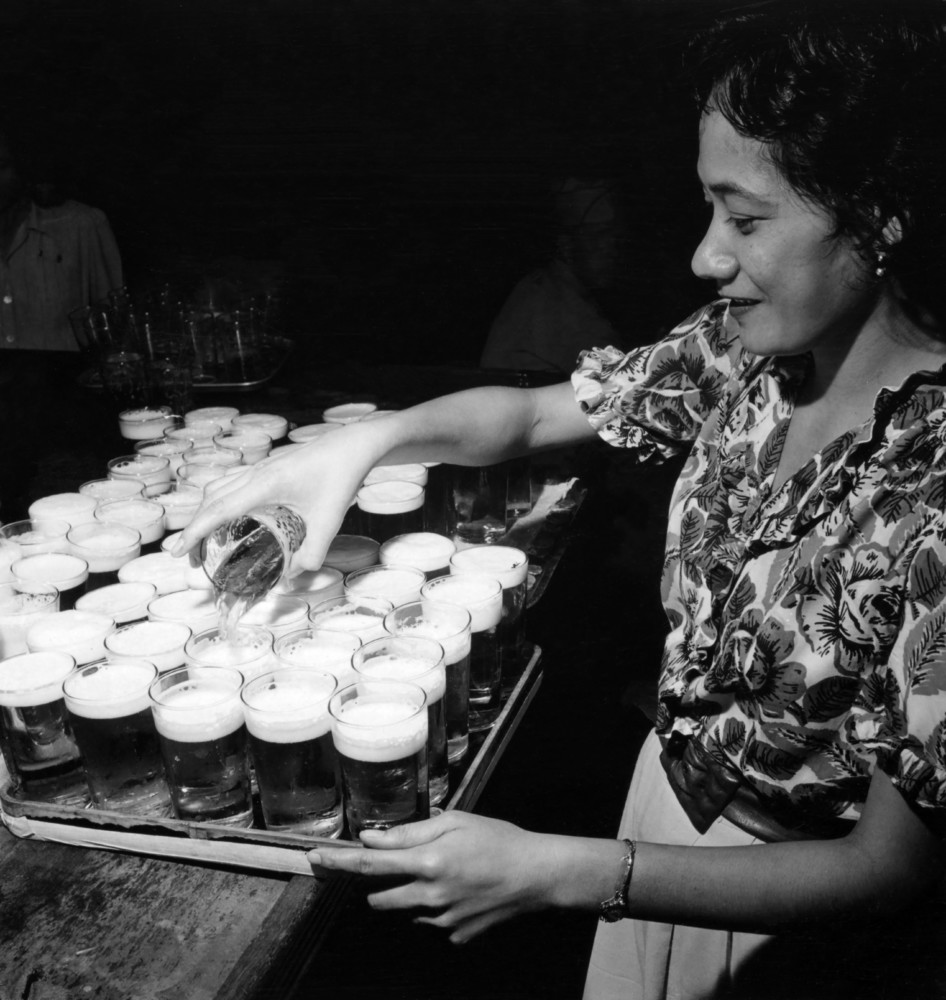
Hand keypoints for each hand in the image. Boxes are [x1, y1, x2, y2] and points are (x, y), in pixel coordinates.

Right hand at [173, 424, 387, 573]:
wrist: (354, 445)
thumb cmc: (342, 477)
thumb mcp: (330, 521)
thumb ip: (312, 553)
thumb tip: (293, 577)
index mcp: (266, 484)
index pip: (219, 509)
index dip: (194, 532)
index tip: (177, 552)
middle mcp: (257, 472)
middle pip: (211, 499)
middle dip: (194, 528)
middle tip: (188, 557)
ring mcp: (261, 466)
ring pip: (219, 487)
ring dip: (205, 512)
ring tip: (202, 537)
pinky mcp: (269, 465)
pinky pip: (233, 482)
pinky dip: (220, 499)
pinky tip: (228, 514)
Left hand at [308, 812, 560, 943]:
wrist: (538, 875)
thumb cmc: (499, 839)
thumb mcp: (456, 821)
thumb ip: (412, 832)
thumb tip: (373, 838)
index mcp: (428, 862)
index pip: (371, 865)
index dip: (340, 863)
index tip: (317, 859)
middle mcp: (430, 895)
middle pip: (380, 898)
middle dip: (376, 885)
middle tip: (400, 864)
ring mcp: (443, 920)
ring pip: (408, 909)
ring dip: (411, 892)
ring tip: (447, 871)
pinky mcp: (457, 934)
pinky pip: (434, 920)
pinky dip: (440, 905)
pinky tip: (465, 888)